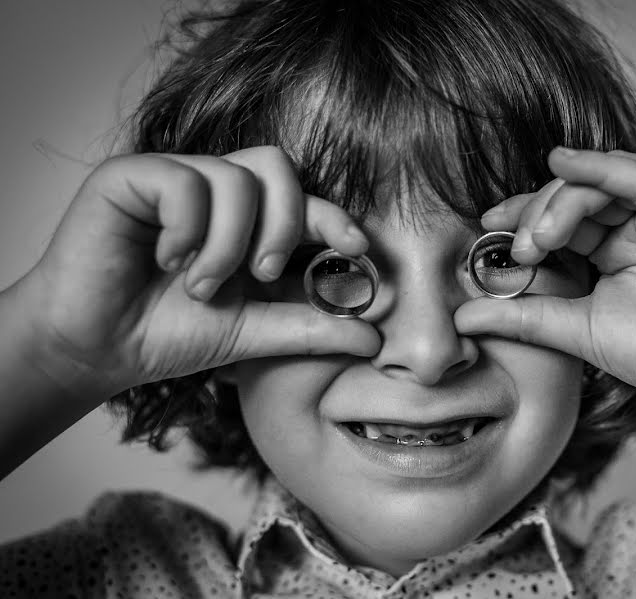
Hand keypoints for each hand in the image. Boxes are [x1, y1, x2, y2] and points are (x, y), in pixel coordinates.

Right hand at [18, 146, 380, 398]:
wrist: (97, 349)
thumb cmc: (170, 334)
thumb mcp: (253, 333)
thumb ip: (310, 328)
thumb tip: (375, 340)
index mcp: (250, 222)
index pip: (304, 199)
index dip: (335, 216)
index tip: (357, 247)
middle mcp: (216, 193)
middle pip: (277, 168)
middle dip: (283, 224)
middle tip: (263, 273)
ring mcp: (175, 179)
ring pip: (234, 179)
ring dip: (227, 244)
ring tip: (199, 285)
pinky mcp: (132, 177)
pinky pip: (184, 181)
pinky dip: (186, 229)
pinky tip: (166, 260)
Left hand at [455, 148, 635, 414]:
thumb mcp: (576, 330)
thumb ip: (523, 317)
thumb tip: (462, 318)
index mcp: (612, 247)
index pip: (560, 217)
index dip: (523, 217)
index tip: (487, 228)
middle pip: (577, 195)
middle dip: (538, 213)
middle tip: (519, 246)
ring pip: (604, 181)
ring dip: (563, 198)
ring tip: (538, 234)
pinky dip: (605, 168)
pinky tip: (567, 166)